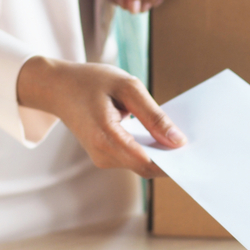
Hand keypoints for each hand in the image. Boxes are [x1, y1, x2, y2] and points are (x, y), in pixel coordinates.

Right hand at [16, 56, 184, 176]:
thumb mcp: (127, 87)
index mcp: (106, 137)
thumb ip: (153, 115)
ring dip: (160, 154)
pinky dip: (148, 150)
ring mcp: (102, 159)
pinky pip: (133, 159)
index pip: (147, 163)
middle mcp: (103, 155)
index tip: (193, 152)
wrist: (57, 88)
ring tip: (175, 134)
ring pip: (141, 166)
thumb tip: (178, 140)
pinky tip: (157, 134)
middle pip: (147, 168)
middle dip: (170, 159)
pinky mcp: (104, 157)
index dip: (172, 162)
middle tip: (191, 142)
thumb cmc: (91, 81)